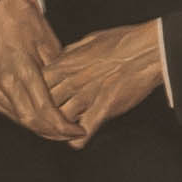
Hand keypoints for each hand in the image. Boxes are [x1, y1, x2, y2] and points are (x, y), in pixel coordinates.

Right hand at [0, 0, 83, 141]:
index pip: (44, 110)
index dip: (63, 125)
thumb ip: (61, 76)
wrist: (2, 14)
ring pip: (23, 121)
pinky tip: (47, 121)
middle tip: (74, 134)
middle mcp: (6, 83)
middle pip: (32, 122)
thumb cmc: (28, 26)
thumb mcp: (51, 47)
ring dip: (44, 129)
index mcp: (22, 70)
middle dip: (55, 132)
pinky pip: (15, 115)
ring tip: (64, 130)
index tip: (78, 130)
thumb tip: (77, 99)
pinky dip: (32, 121)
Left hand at [44, 22, 162, 144]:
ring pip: (59, 123)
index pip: (35, 87)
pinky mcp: (102, 110)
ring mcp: (86, 97)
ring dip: (62, 129)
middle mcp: (71, 81)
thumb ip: (70, 53)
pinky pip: (82, 134)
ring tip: (67, 131)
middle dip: (46, 116)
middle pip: (44, 107)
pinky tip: (81, 137)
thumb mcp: (87, 41)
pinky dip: (79, 140)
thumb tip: (61, 58)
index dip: (37, 97)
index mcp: (64, 64)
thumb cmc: (121, 41)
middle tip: (52, 122)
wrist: (146, 50)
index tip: (43, 102)